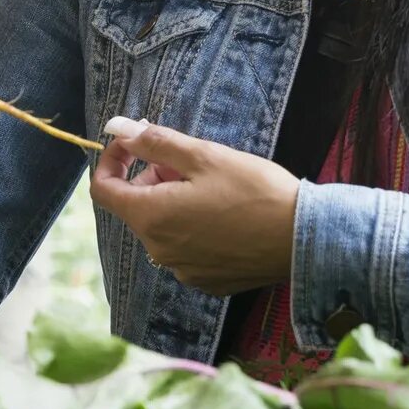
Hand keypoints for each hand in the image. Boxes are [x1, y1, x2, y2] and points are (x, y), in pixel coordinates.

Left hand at [84, 118, 299, 292]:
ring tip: (214, 187)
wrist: (304, 238)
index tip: (132, 143)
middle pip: (137, 206)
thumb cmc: (255, 191)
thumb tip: (115, 127)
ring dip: (174, 202)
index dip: (111, 161)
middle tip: (191, 161)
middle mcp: (159, 250)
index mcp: (151, 217)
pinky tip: (227, 216)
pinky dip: (193, 227)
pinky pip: (185, 248)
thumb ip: (154, 141)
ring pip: (162, 227)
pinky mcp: (206, 280)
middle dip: (153, 178)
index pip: (103, 190)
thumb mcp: (203, 155)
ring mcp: (182, 270)